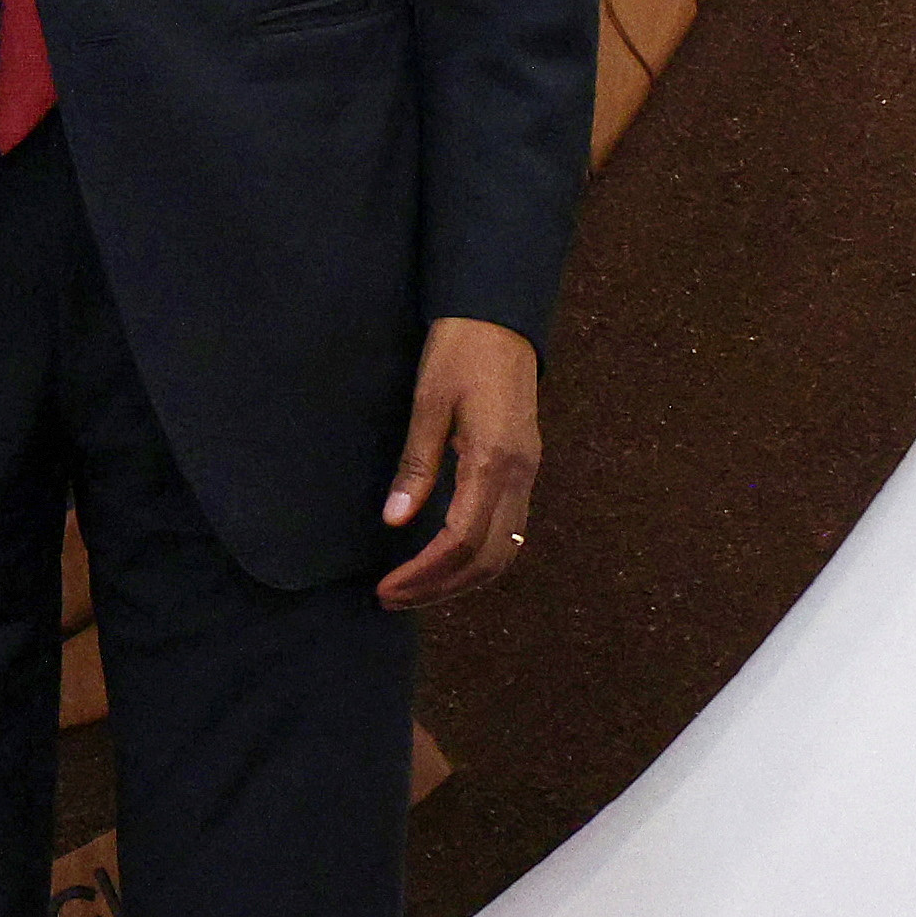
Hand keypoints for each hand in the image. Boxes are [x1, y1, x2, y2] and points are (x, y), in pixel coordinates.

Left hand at [372, 316, 541, 610]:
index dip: (425, 573)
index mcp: (494, 460)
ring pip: (504, 552)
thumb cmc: (459, 351)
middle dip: (440, 588)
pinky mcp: (524, 470)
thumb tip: (394, 521)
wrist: (499, 318)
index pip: (462, 541)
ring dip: (461, 581)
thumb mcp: (428, 402)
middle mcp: (519, 476)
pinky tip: (445, 563)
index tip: (387, 588)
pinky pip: (508, 532)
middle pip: (488, 559)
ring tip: (415, 590)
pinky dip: (478, 559)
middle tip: (393, 599)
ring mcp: (527, 475)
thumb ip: (416, 465)